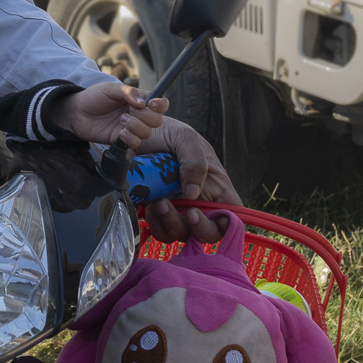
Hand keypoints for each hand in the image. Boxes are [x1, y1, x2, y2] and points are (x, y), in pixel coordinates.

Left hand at [52, 81, 167, 147]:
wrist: (77, 112)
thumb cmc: (93, 97)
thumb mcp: (109, 89)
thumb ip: (127, 92)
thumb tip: (143, 101)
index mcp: (138, 100)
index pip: (159, 104)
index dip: (161, 105)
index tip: (152, 104)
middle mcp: (138, 115)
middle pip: (157, 120)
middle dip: (145, 116)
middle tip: (128, 111)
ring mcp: (131, 128)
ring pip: (148, 132)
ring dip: (136, 126)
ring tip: (121, 120)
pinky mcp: (123, 140)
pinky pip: (136, 143)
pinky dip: (130, 138)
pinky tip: (119, 133)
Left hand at [140, 118, 241, 243]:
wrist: (130, 129)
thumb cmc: (164, 130)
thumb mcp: (184, 137)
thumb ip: (195, 162)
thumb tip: (193, 193)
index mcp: (214, 183)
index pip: (232, 211)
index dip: (230, 222)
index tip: (219, 221)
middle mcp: (197, 199)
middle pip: (208, 231)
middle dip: (199, 228)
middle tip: (188, 213)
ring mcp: (176, 207)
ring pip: (181, 233)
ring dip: (172, 224)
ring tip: (160, 203)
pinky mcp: (154, 209)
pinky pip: (159, 229)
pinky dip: (155, 224)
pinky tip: (149, 206)